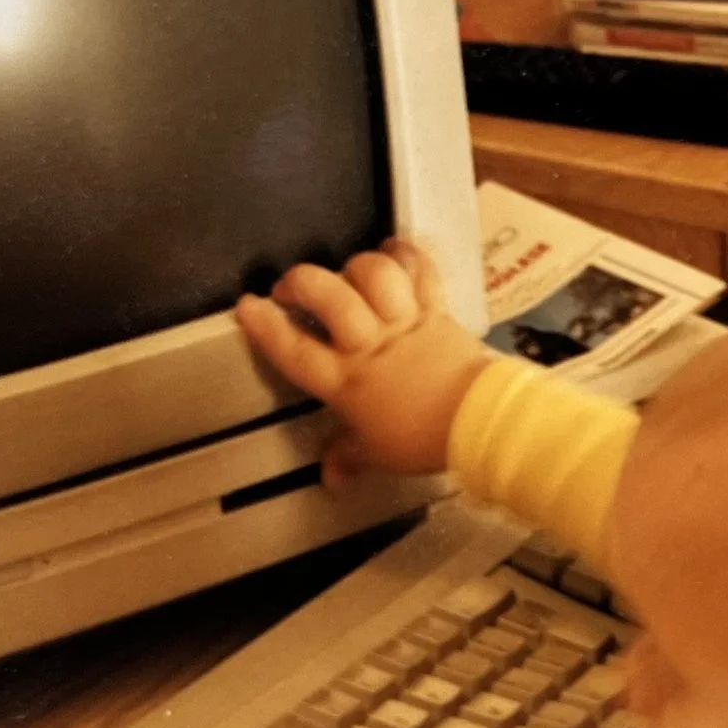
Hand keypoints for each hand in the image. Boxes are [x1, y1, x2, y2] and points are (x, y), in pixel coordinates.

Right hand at [237, 238, 492, 490]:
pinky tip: (396, 248)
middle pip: (328, 296)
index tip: (248, 306)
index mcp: (345, 382)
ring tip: (347, 271)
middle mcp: (368, 345)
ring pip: (373, 274)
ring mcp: (403, 322)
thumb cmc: (424, 439)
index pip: (294, 350)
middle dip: (302, 282)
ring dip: (356, 265)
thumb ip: (348, 457)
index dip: (266, 326)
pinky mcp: (436, 310)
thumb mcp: (378, 454)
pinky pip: (420, 272)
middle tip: (292, 286)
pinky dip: (408, 255)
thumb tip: (331, 478)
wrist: (479, 422)